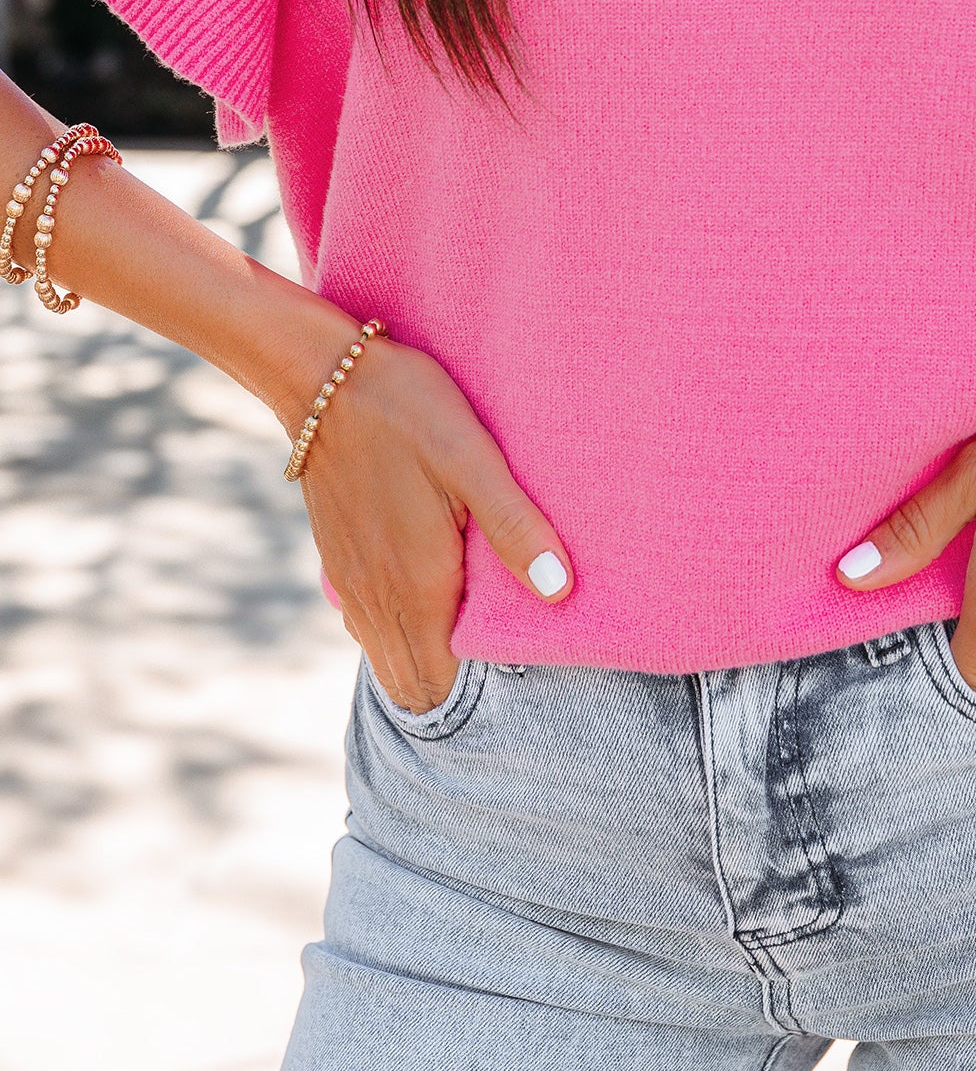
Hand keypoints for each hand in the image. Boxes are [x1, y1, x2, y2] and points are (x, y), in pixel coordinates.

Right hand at [292, 333, 570, 713]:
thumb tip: (558, 590)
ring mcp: (349, 579)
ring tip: (467, 641)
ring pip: (384, 655)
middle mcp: (375, 595)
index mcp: (415, 584)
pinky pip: (366, 623)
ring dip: (420, 662)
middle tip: (496, 667)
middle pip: (409, 682)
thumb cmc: (407, 411)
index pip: (436, 684)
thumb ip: (513, 527)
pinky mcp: (336, 557)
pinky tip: (425, 604)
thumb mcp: (472, 460)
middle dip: (448, 689)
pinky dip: (395, 633)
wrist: (322, 376)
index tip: (510, 675)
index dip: (472, 694)